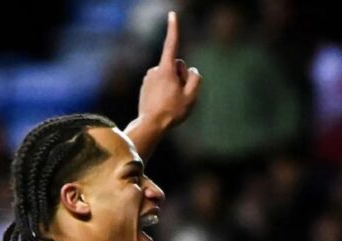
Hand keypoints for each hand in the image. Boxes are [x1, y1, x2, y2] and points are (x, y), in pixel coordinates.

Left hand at [137, 11, 201, 130]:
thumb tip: (192, 70)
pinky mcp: (145, 86)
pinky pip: (161, 84)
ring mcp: (148, 78)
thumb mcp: (192, 96)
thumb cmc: (172, 111)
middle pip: (176, 66)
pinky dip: (165, 91)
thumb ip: (196, 78)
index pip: (172, 44)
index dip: (173, 28)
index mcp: (165, 69)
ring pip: (169, 76)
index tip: (172, 14)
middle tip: (179, 95)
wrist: (151, 126)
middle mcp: (154, 70)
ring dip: (173, 85)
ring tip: (170, 102)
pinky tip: (163, 104)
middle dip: (181, 76)